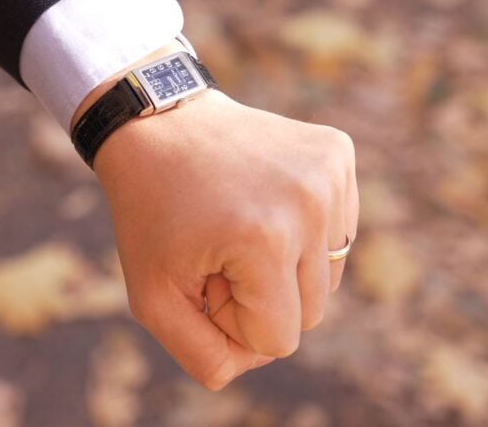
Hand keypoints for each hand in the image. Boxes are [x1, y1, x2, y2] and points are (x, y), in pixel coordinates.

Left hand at [91, 88, 358, 389]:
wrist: (157, 122)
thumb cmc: (149, 212)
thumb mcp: (151, 297)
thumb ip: (201, 354)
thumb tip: (249, 365)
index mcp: (264, 240)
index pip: (280, 339)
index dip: (234, 320)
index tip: (202, 277)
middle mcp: (309, 203)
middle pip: (312, 312)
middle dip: (262, 297)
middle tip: (218, 250)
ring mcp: (329, 172)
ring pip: (329, 275)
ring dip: (284, 265)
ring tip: (240, 223)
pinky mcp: (337, 151)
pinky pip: (338, 230)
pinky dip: (303, 229)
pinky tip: (264, 198)